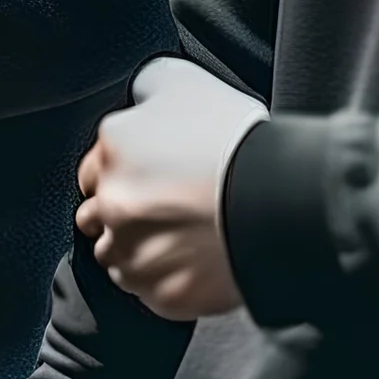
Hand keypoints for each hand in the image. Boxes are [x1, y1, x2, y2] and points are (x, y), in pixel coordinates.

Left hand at [76, 55, 266, 320]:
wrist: (284, 200)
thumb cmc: (238, 139)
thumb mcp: (184, 84)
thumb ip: (147, 93)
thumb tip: (139, 104)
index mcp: (112, 149)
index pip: (94, 170)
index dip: (123, 175)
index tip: (150, 181)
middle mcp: (111, 202)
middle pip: (98, 216)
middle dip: (122, 214)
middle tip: (166, 211)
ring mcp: (133, 252)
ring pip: (118, 258)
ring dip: (139, 251)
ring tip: (182, 240)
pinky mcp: (162, 293)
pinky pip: (150, 293)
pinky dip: (167, 281)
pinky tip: (195, 262)